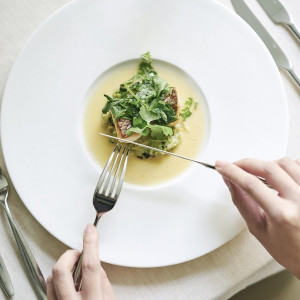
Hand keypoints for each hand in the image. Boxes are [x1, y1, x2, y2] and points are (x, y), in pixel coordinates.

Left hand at [47, 224, 114, 298]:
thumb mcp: (109, 299)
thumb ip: (102, 279)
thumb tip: (94, 259)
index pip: (90, 265)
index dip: (90, 243)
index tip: (90, 230)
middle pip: (61, 270)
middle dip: (70, 255)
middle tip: (78, 255)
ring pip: (51, 277)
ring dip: (64, 268)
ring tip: (74, 272)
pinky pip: (48, 287)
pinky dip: (57, 279)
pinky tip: (67, 282)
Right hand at [216, 158, 299, 278]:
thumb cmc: (289, 249)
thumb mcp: (258, 228)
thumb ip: (242, 201)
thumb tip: (230, 181)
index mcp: (282, 215)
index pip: (251, 184)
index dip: (232, 172)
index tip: (222, 166)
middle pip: (269, 168)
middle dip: (246, 163)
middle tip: (235, 166)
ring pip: (285, 162)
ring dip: (266, 163)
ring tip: (257, 172)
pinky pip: (299, 164)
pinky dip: (286, 164)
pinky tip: (278, 173)